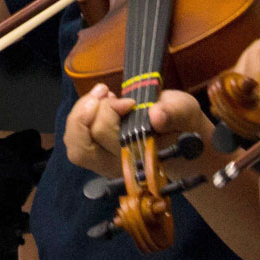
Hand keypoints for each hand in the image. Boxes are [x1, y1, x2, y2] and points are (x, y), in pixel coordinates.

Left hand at [64, 84, 214, 178]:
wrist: (178, 135)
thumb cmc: (180, 123)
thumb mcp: (185, 111)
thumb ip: (173, 113)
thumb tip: (156, 114)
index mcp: (140, 158)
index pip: (110, 139)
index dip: (111, 113)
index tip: (129, 102)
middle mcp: (118, 166)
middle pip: (88, 140)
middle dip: (95, 109)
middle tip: (111, 94)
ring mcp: (104, 163)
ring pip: (75, 143)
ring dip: (81, 112)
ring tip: (101, 95)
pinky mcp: (94, 154)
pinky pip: (74, 139)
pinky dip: (79, 116)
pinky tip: (97, 102)